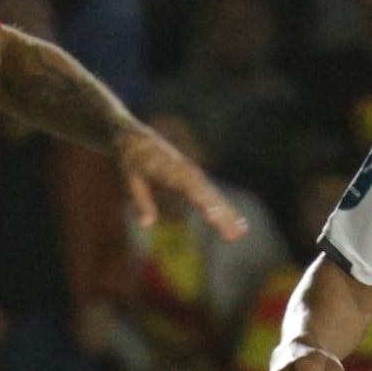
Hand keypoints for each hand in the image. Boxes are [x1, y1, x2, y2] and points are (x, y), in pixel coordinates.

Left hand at [114, 121, 246, 240]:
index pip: (189, 187)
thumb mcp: (130, 178)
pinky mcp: (194, 177)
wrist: (135, 135)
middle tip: (234, 235)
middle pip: (207, 194)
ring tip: (242, 233)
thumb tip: (147, 224)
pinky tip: (238, 223)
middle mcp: (184, 169)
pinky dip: (225, 207)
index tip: (215, 216)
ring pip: (213, 194)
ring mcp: (192, 172)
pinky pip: (212, 194)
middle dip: (222, 213)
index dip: (203, 200)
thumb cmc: (130, 158)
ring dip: (228, 213)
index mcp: (168, 167)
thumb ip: (141, 200)